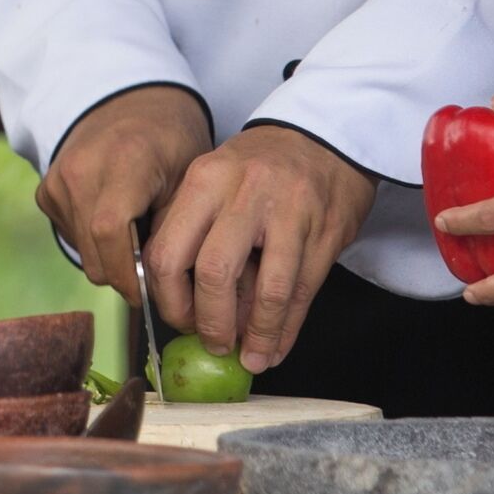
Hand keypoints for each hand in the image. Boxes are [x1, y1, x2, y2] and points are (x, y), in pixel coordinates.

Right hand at [37, 85, 212, 295]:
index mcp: (124, 159)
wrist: (131, 102)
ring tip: (138, 237)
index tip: (152, 291)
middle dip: (124, 275)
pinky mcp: (46, 191)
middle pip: (94, 252)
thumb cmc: (171, 141)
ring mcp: (58, 178)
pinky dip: (94, 242)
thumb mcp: (189, 177)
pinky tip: (116, 219)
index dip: (129, 272)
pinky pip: (71, 237)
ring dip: (110, 259)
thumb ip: (175, 229)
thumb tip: (166, 289)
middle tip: (154, 272)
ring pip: (82, 251)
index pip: (109, 231)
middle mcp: (81, 167)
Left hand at [147, 125, 377, 371]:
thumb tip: (184, 304)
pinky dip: (285, 330)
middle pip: (212, 273)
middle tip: (213, 344)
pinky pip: (300, 294)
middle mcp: (243, 193)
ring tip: (248, 357)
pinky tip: (274, 348)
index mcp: (204, 180)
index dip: (168, 299)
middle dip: (209, 323)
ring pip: (264, 291)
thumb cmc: (262, 167)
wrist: (326, 136)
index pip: (167, 251)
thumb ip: (196, 231)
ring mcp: (288, 212)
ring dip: (254, 335)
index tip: (178, 320)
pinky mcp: (324, 232)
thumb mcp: (217, 181)